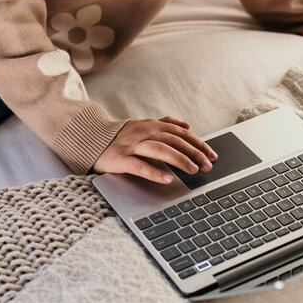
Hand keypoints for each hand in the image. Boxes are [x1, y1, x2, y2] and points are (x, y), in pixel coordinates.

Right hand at [91, 116, 217, 184]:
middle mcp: (144, 133)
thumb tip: (187, 124)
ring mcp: (132, 145)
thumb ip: (166, 123)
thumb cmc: (121, 135)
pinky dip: (154, 172)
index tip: (212, 154)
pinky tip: (167, 179)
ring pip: (160, 150)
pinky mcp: (120, 159)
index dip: (198, 143)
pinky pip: (139, 165)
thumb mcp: (144, 125)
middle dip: (193, 152)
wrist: (90, 138)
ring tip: (193, 170)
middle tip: (208, 165)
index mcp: (152, 125)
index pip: (181, 133)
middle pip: (174, 141)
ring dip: (179, 159)